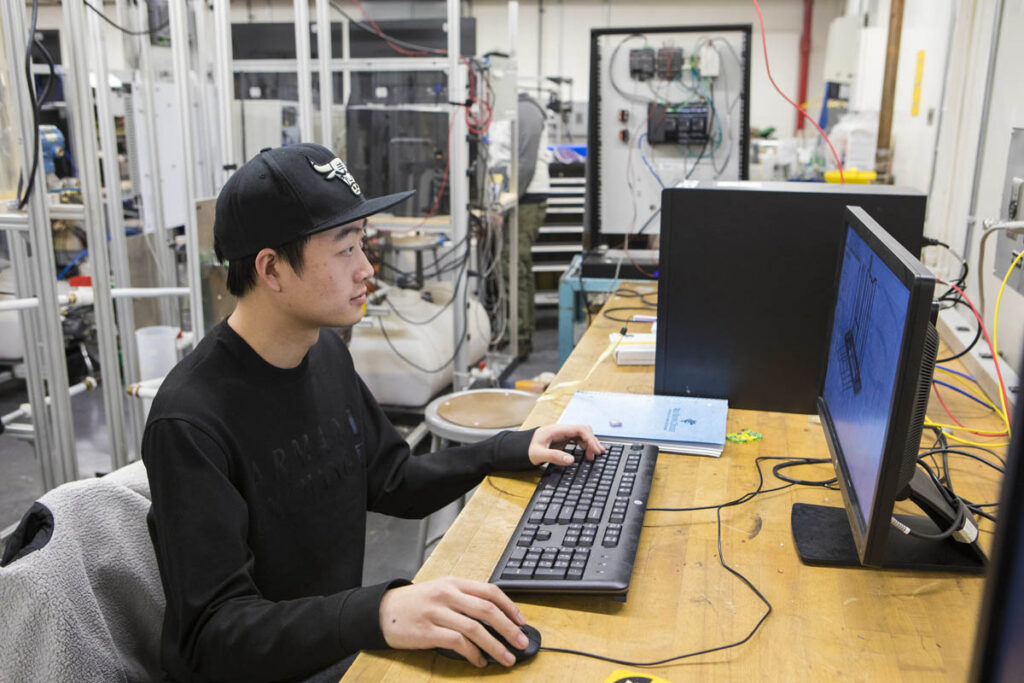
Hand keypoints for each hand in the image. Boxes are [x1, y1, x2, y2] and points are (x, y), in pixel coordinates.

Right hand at [378, 577, 528, 667]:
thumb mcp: (441, 591)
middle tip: (522, 641)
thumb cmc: (415, 603)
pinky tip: (479, 661)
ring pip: (475, 628)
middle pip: (487, 610)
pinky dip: (473, 654)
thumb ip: (464, 599)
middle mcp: (447, 594)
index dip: (509, 607)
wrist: (382, 610)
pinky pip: (457, 643)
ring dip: (495, 645)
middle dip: (509, 628)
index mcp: (454, 583)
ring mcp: (437, 612)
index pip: (490, 591)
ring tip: (506, 657)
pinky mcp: (427, 631)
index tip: (521, 621)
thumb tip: (494, 617)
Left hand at [528, 424, 603, 465]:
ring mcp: (562, 435)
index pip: (579, 430)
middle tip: (598, 454)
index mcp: (556, 430)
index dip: (590, 439)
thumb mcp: (538, 454)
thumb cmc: (526, 449)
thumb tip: (571, 460)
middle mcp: (561, 430)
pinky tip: (587, 453)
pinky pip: (577, 440)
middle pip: (583, 431)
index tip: (596, 450)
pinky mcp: (562, 440)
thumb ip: (554, 456)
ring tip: (594, 455)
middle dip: (592, 441)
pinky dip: (584, 446)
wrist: (518, 448)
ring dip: (589, 443)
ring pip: (581, 435)